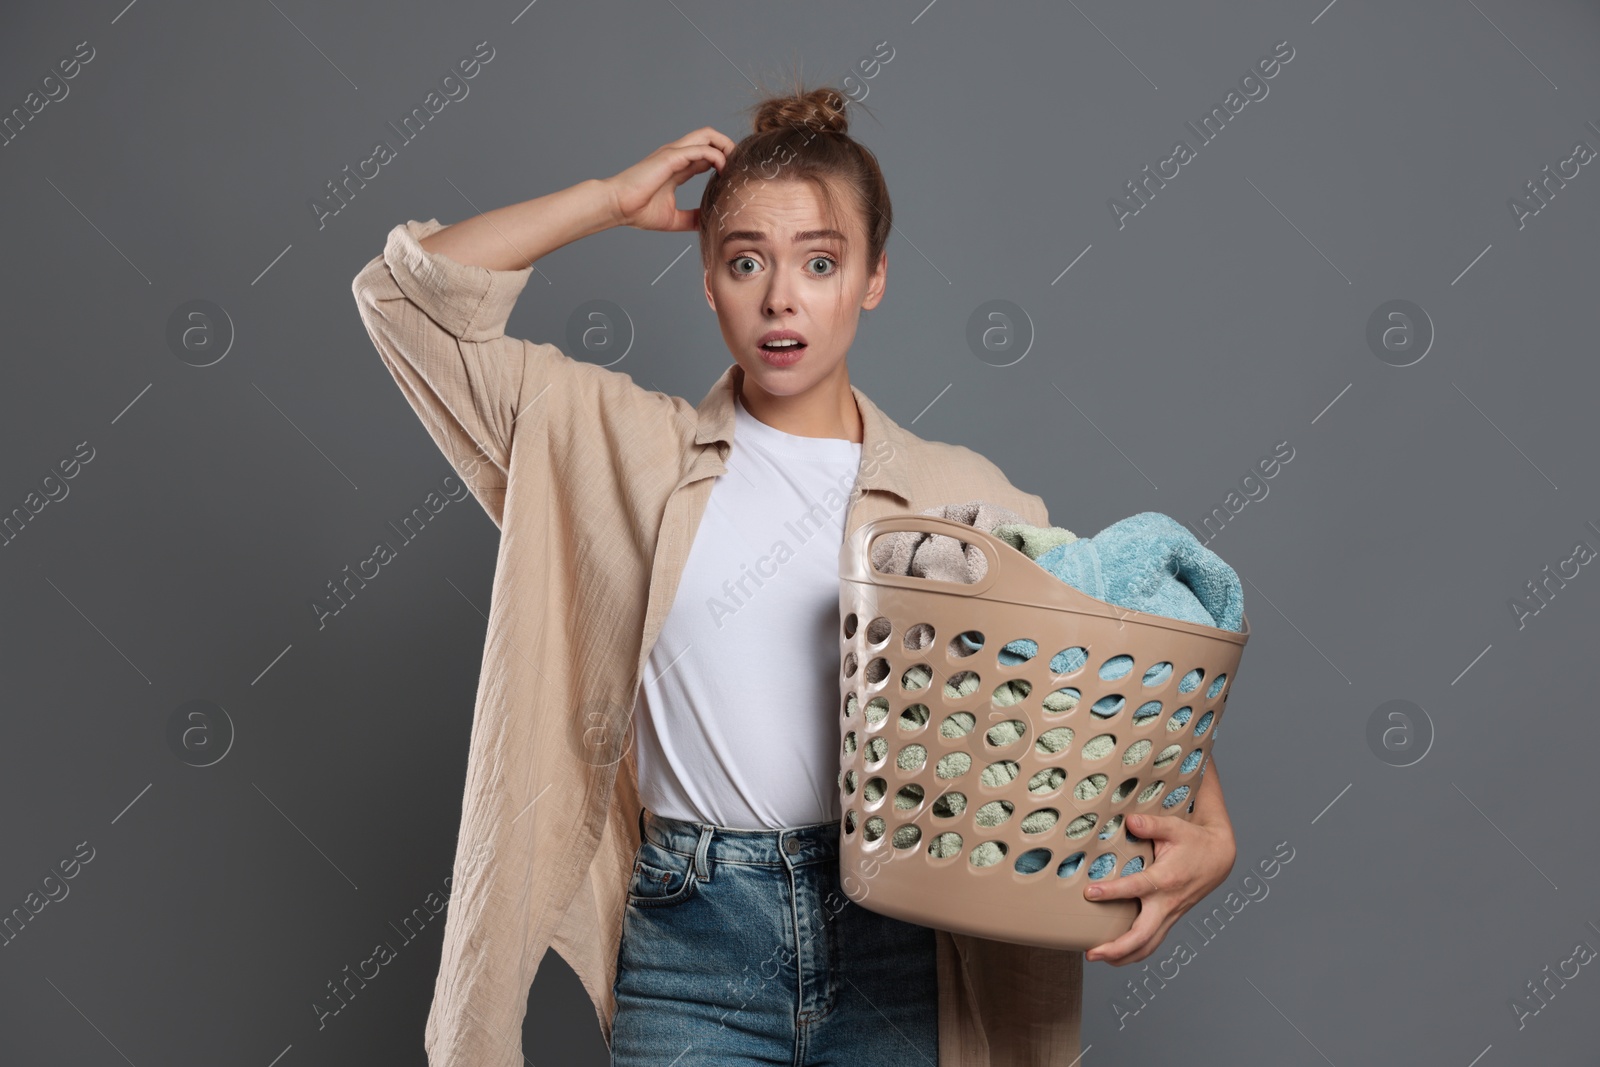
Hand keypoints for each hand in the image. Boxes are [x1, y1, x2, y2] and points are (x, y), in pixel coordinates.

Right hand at [601, 127, 736, 232]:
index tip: (734, 176)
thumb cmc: (638, 211)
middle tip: (739, 166)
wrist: (617, 207)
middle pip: (710, 137)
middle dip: (729, 147)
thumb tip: (709, 224)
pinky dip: (715, 155)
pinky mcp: (670, 157)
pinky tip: (722, 170)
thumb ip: (693, 217)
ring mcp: (673, 154)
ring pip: (707, 135)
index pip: (707, 153)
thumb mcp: (674, 219)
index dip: (724, 160)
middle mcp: (677, 156)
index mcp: (678, 167)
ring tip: (734, 164)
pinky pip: (699, 149)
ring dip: (725, 146)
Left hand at [1081, 773, 1236, 965]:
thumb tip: (1130, 821)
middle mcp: (1168, 903)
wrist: (1219, 857)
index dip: (1112, 892)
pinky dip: (1134, 953)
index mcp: (1166, 879)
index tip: (1089, 893)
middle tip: (1091, 953)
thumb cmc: (1194, 842)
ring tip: (1098, 957)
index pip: (1136, 889)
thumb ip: (1151, 824)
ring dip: (1123, 957)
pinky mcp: (1169, 919)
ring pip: (1148, 947)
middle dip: (1116, 948)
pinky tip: (1116, 954)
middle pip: (1143, 936)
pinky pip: (1152, 943)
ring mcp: (1169, 915)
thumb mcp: (1175, 827)